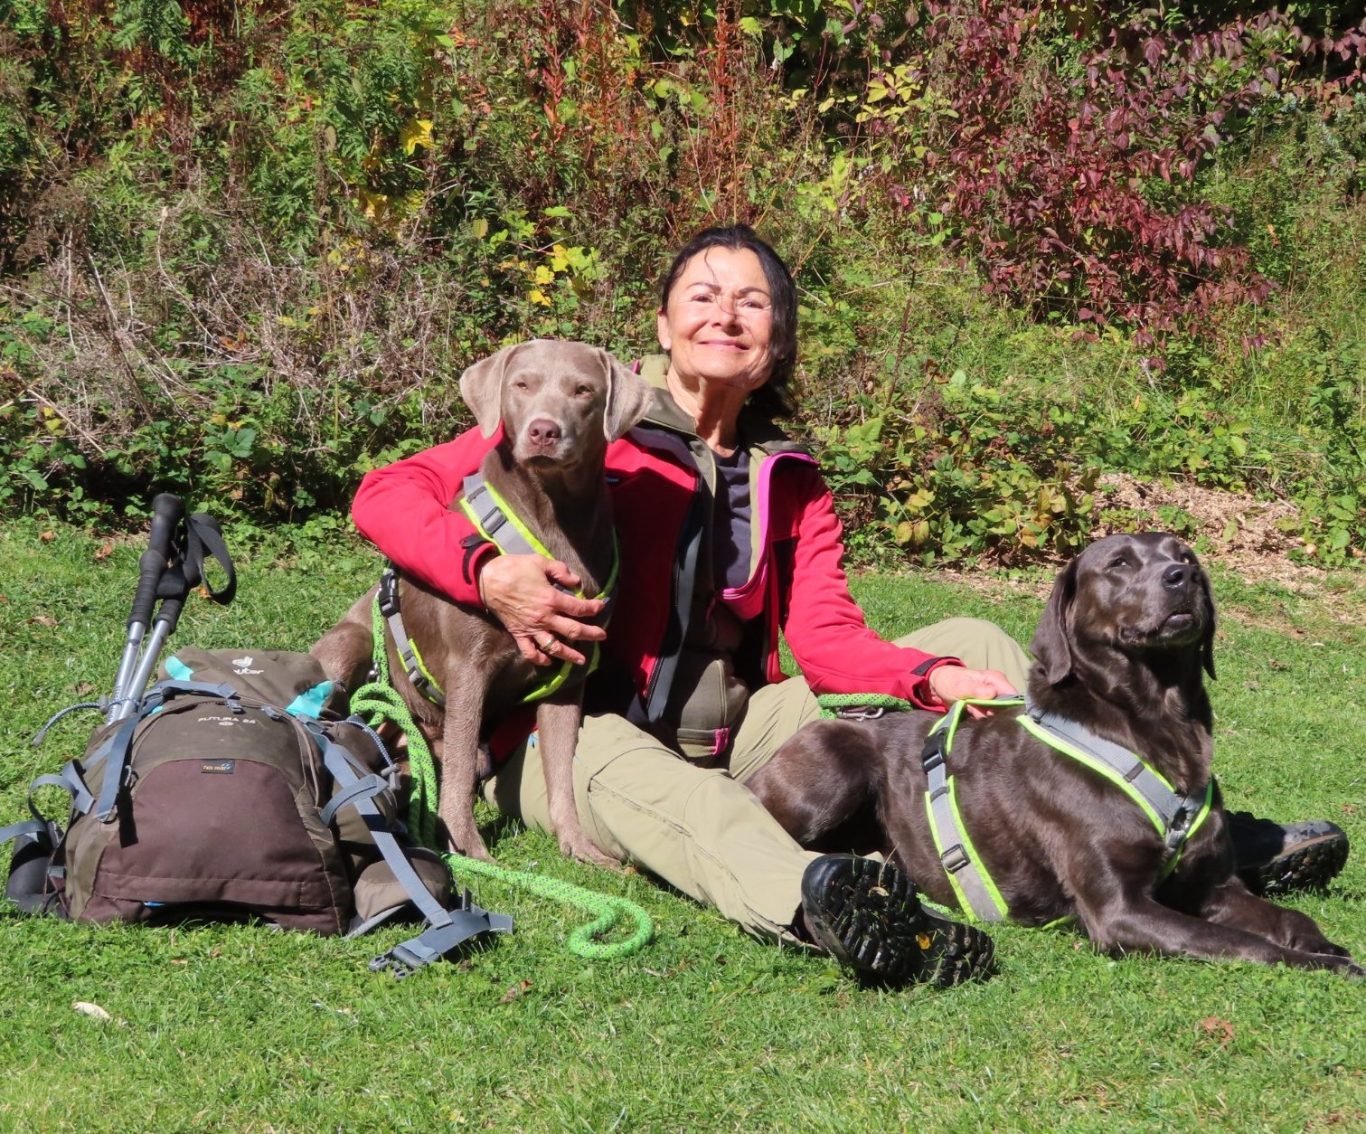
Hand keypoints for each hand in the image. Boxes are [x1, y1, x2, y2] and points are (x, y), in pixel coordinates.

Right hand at [478, 554, 606, 666]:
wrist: (487, 579)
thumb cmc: (514, 568)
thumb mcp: (540, 562)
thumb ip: (561, 571)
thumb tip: (577, 582)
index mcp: (551, 599)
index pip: (579, 608)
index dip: (593, 608)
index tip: (601, 606)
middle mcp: (544, 618)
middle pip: (573, 630)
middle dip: (591, 634)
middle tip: (602, 636)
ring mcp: (531, 628)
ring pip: (554, 646)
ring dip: (569, 655)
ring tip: (581, 660)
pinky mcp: (518, 633)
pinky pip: (529, 651)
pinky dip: (539, 659)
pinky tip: (548, 661)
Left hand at [927, 666, 1018, 717]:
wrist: (938, 687)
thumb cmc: (949, 682)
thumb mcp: (959, 686)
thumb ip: (975, 690)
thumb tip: (992, 693)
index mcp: (996, 679)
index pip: (1013, 695)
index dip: (1011, 707)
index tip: (998, 716)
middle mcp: (998, 689)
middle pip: (1009, 707)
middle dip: (998, 716)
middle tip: (980, 715)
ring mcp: (994, 700)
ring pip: (1000, 714)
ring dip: (989, 719)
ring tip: (974, 715)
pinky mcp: (987, 708)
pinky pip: (991, 717)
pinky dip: (984, 720)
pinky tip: (975, 719)